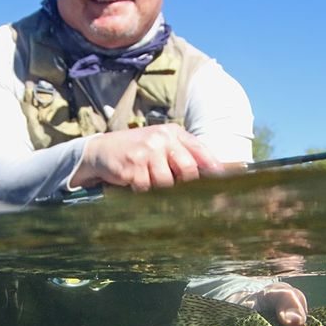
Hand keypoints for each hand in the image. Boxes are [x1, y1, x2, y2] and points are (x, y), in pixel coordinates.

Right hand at [69, 124, 221, 191]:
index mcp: (173, 132)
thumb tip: (213, 175)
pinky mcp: (133, 166)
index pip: (201, 151)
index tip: (223, 185)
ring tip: (148, 182)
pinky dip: (142, 191)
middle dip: (185, 185)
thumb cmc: (137, 151)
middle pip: (188, 170)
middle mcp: (162, 138)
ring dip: (159, 189)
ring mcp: (147, 151)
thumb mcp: (161, 144)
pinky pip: (147, 189)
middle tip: (179, 193)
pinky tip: (135, 183)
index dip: (214, 170)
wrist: (102, 150)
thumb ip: (183, 155)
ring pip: (167, 183)